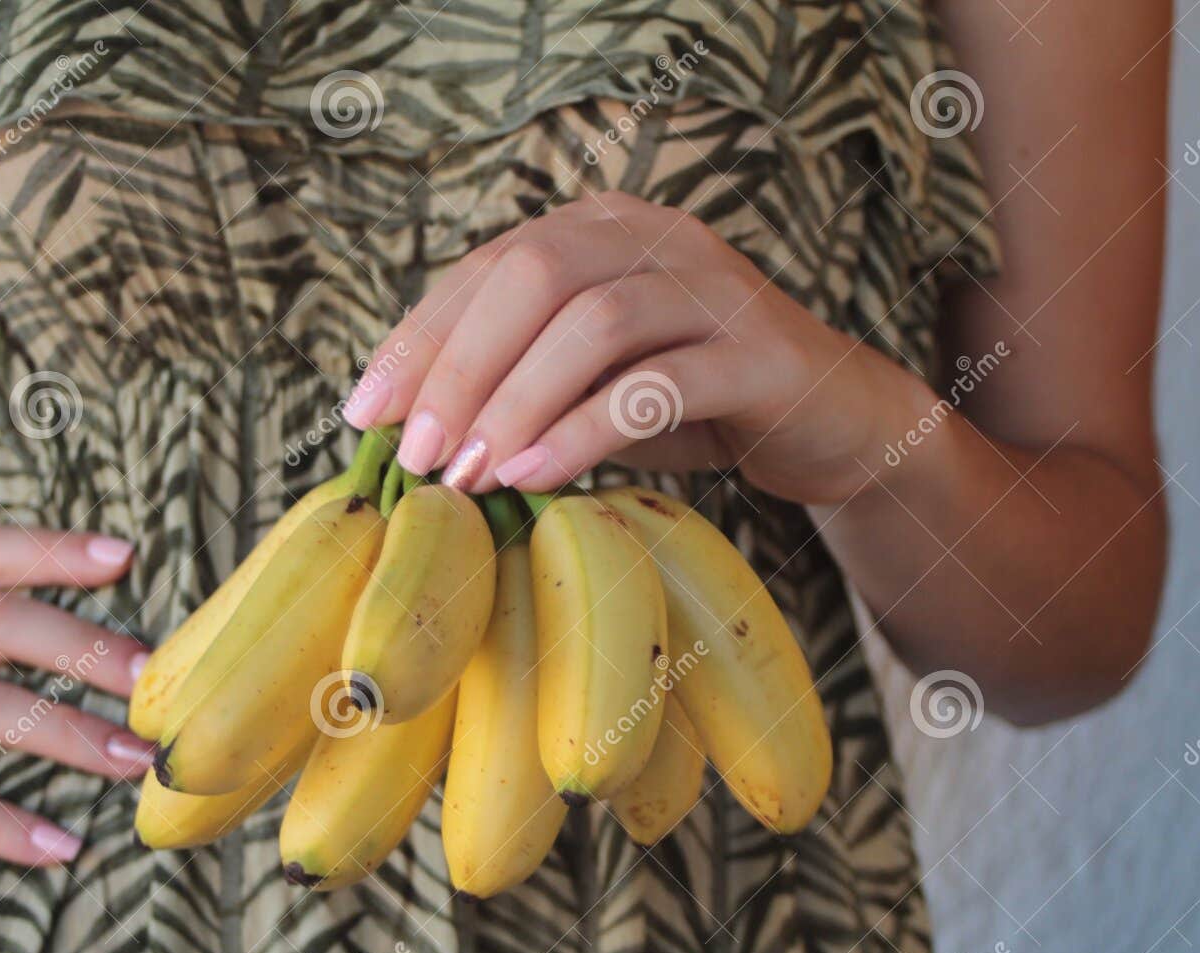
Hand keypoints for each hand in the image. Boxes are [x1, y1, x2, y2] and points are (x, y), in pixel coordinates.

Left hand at [342, 191, 917, 504]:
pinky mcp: (760, 355)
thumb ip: (520, 379)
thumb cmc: (693, 404)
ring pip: (594, 322)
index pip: (489, 266)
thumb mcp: (594, 381)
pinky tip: (534, 477)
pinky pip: (658, 385)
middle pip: (534, 275)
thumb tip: (408, 428)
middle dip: (459, 367)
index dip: (419, 338)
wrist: (834, 423)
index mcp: (604, 228)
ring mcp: (716, 289)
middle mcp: (658, 237)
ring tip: (469, 474)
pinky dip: (584, 433)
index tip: (364, 412)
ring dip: (516, 402)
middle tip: (418, 454)